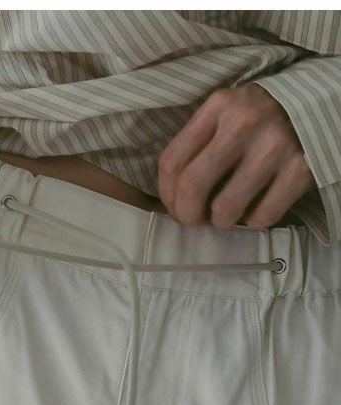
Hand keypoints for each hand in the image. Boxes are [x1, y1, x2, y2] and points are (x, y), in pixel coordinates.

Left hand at [157, 83, 315, 229]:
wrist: (320, 102)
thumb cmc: (261, 115)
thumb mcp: (227, 112)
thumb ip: (199, 142)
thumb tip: (173, 195)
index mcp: (218, 107)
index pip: (172, 161)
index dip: (167, 195)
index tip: (175, 207)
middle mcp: (244, 124)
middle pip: (193, 187)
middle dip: (187, 215)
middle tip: (195, 220)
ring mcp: (274, 147)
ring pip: (226, 209)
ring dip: (221, 221)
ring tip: (228, 213)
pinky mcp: (301, 170)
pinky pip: (262, 217)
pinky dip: (254, 221)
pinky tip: (256, 207)